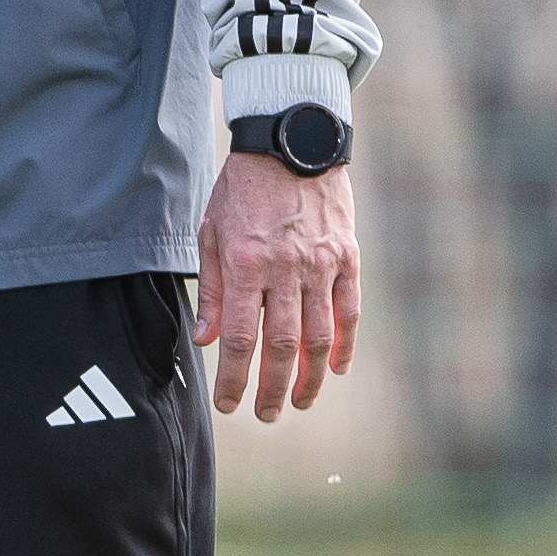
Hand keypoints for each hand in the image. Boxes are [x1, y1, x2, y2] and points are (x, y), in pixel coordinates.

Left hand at [193, 152, 359, 419]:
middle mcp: (285, 268)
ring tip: (300, 403)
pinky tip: (336, 368)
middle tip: (266, 414)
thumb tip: (207, 339)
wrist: (291, 141)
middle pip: (282, 347)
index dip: (234, 378)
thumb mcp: (212, 230)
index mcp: (245, 263)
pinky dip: (345, 345)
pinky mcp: (347, 256)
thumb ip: (211, 286)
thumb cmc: (243, 187)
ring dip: (311, 379)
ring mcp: (321, 264)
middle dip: (273, 390)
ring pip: (320, 337)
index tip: (228, 404)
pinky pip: (349, 311)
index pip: (240, 337)